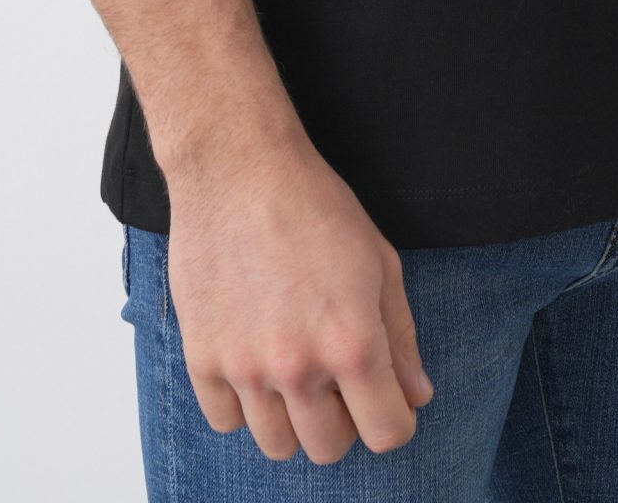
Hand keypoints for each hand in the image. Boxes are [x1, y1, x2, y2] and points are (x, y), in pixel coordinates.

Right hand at [164, 130, 434, 463]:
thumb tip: (416, 396)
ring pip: (277, 444)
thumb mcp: (380, 261)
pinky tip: (254, 358)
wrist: (238, 167)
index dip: (395, 420)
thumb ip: (400, 337)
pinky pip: (226, 422)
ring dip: (292, 415)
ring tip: (294, 364)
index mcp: (352, 343)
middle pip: (329, 449)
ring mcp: (244, 367)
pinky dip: (243, 403)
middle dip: (344, 419)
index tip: (387, 400)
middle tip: (337, 375)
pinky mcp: (201, 357)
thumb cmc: (315, 205)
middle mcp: (298, 367)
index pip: (386, 434)